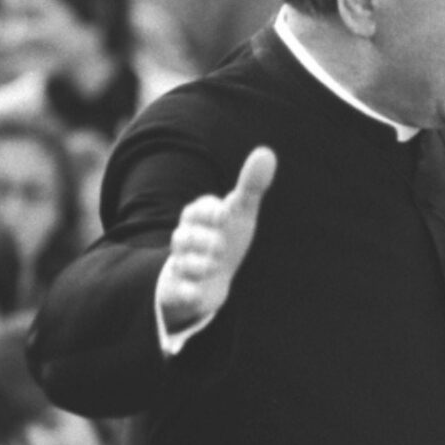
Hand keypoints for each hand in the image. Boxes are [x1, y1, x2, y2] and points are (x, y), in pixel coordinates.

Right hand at [157, 146, 276, 330]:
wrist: (213, 278)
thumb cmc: (228, 236)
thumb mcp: (240, 212)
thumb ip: (251, 185)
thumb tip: (266, 152)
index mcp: (196, 216)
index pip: (198, 209)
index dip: (211, 213)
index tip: (225, 216)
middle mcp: (184, 239)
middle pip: (186, 236)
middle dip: (207, 241)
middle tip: (220, 247)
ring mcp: (179, 265)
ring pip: (183, 262)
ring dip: (200, 265)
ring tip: (213, 265)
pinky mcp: (178, 290)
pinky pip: (178, 291)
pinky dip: (187, 292)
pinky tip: (196, 292)